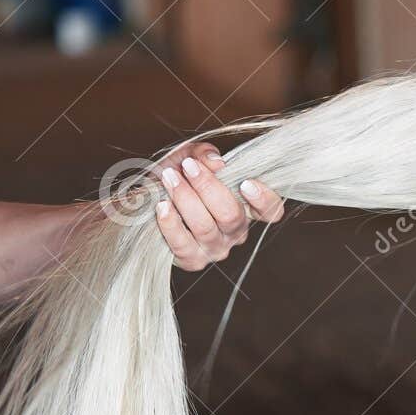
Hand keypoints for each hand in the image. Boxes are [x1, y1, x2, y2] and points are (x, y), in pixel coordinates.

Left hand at [152, 142, 283, 270]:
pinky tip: (162, 206)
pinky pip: (182, 243)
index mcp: (245, 208)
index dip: (264, 199)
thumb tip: (217, 162)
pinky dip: (171, 223)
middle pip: (231, 215)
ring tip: (169, 178)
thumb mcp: (190, 157)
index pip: (270, 211)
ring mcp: (215, 248)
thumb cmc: (174, 178)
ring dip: (185, 198)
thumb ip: (205, 154)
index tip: (246, 183)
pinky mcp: (192, 260)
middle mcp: (234, 232)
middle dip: (207, 187)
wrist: (145, 200)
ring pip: (205, 227)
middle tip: (188, 166)